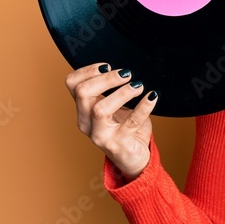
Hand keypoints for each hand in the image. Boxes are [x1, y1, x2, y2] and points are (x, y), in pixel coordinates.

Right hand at [64, 63, 157, 180]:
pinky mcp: (119, 144)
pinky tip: (152, 96)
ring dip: (122, 93)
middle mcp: (86, 123)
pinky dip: (143, 106)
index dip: (88, 70)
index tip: (107, 66)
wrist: (134, 158)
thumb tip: (122, 68)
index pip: (72, 84)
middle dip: (106, 79)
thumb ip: (110, 90)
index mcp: (83, 110)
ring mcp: (101, 135)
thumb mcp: (114, 106)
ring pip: (100, 109)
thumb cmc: (125, 128)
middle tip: (126, 74)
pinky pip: (131, 122)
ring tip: (138, 85)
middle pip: (83, 93)